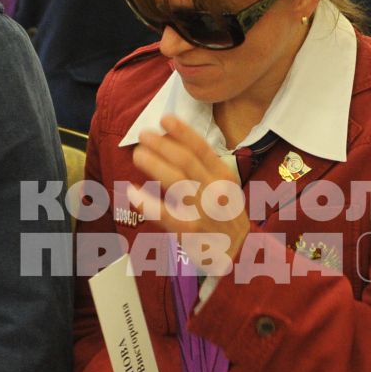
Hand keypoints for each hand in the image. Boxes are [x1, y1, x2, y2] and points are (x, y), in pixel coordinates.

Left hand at [127, 116, 250, 274]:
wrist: (239, 252)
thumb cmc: (224, 216)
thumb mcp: (224, 188)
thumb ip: (203, 169)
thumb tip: (171, 143)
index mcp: (224, 177)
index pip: (203, 149)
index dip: (183, 132)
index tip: (166, 119)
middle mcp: (216, 191)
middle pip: (186, 161)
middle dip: (162, 145)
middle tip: (143, 135)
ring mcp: (203, 211)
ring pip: (177, 182)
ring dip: (155, 165)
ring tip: (138, 154)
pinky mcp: (190, 231)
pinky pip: (165, 214)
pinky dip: (147, 202)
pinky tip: (132, 191)